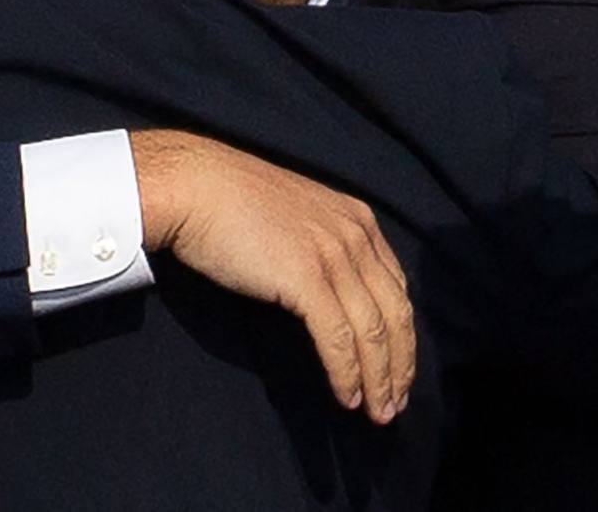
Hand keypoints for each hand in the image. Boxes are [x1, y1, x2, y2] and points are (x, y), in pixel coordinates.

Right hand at [130, 130, 413, 424]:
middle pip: (395, 313)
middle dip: (400, 366)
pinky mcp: (305, 277)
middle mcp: (355, 235)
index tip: (398, 370)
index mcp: (357, 219)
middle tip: (395, 404)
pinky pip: (338, 336)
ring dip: (378, 379)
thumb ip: (323, 248)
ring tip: (377, 412)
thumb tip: (333, 295)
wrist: (194, 186)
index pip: (397, 288)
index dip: (403, 336)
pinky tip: (346, 396)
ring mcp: (332, 254)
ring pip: (372, 330)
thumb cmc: (233, 204)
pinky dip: (346, 372)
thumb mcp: (298, 218)